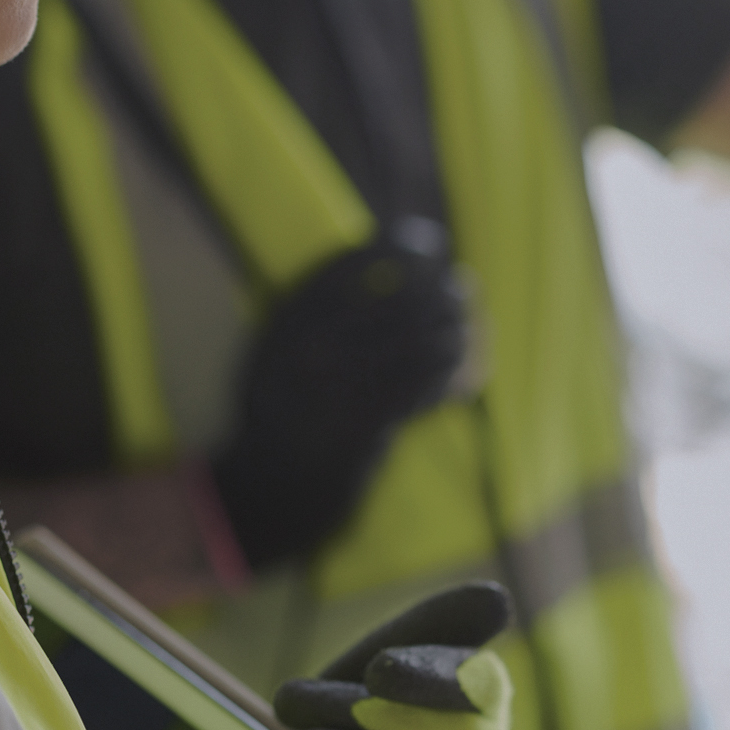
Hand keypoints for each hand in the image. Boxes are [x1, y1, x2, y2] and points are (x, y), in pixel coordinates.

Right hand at [209, 224, 467, 573]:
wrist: (260, 486)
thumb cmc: (274, 408)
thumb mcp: (275, 345)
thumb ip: (314, 307)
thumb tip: (382, 261)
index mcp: (291, 316)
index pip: (358, 260)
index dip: (404, 245)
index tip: (431, 243)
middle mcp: (316, 345)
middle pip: (404, 298)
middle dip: (443, 289)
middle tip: (462, 290)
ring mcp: (342, 386)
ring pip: (426, 344)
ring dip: (459, 334)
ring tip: (468, 331)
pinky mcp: (368, 426)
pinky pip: (426, 391)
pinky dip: (451, 381)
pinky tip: (463, 379)